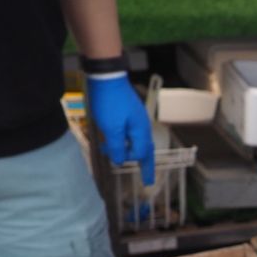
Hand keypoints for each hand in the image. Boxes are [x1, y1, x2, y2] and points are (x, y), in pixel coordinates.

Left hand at [86, 71, 153, 185]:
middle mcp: (143, 126)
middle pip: (146, 149)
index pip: (140, 154)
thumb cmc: (110, 103)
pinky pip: (133, 132)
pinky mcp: (129, 111)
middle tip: (148, 180)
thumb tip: (120, 161)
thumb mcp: (111, 128)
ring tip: (130, 160)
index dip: (134, 163)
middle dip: (147, 165)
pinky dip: (130, 141)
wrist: (107, 76)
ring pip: (140, 141)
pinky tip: (121, 140)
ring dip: (136, 152)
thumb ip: (116, 147)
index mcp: (140, 132)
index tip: (131, 172)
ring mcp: (137, 118)